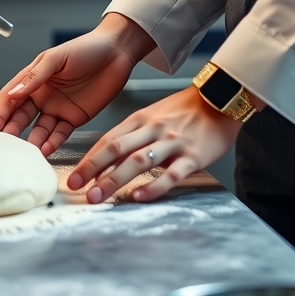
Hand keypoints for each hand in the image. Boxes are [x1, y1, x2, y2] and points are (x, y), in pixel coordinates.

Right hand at [0, 14, 156, 156]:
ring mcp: (57, 108)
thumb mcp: (56, 58)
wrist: (117, 52)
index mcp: (33, 78)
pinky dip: (52, 143)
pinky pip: (59, 134)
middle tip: (4, 147)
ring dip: (32, 142)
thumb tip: (13, 93)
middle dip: (11, 132)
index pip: (9, 98)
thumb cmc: (86, 48)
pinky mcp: (74, 117)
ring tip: (26, 154)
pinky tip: (46, 150)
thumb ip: (35, 76)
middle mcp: (42, 95)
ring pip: (39, 129)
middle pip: (20, 117)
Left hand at [68, 86, 243, 203]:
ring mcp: (172, 142)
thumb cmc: (184, 110)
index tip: (74, 177)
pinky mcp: (193, 156)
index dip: (89, 159)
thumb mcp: (153, 115)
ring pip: (138, 161)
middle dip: (93, 170)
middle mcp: (153, 129)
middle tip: (76, 188)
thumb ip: (133, 136)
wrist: (220, 98)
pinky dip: (153, 186)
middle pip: (116, 149)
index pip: (108, 139)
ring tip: (98, 197)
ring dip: (115, 180)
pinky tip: (138, 196)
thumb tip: (108, 161)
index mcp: (140, 119)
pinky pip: (171, 174)